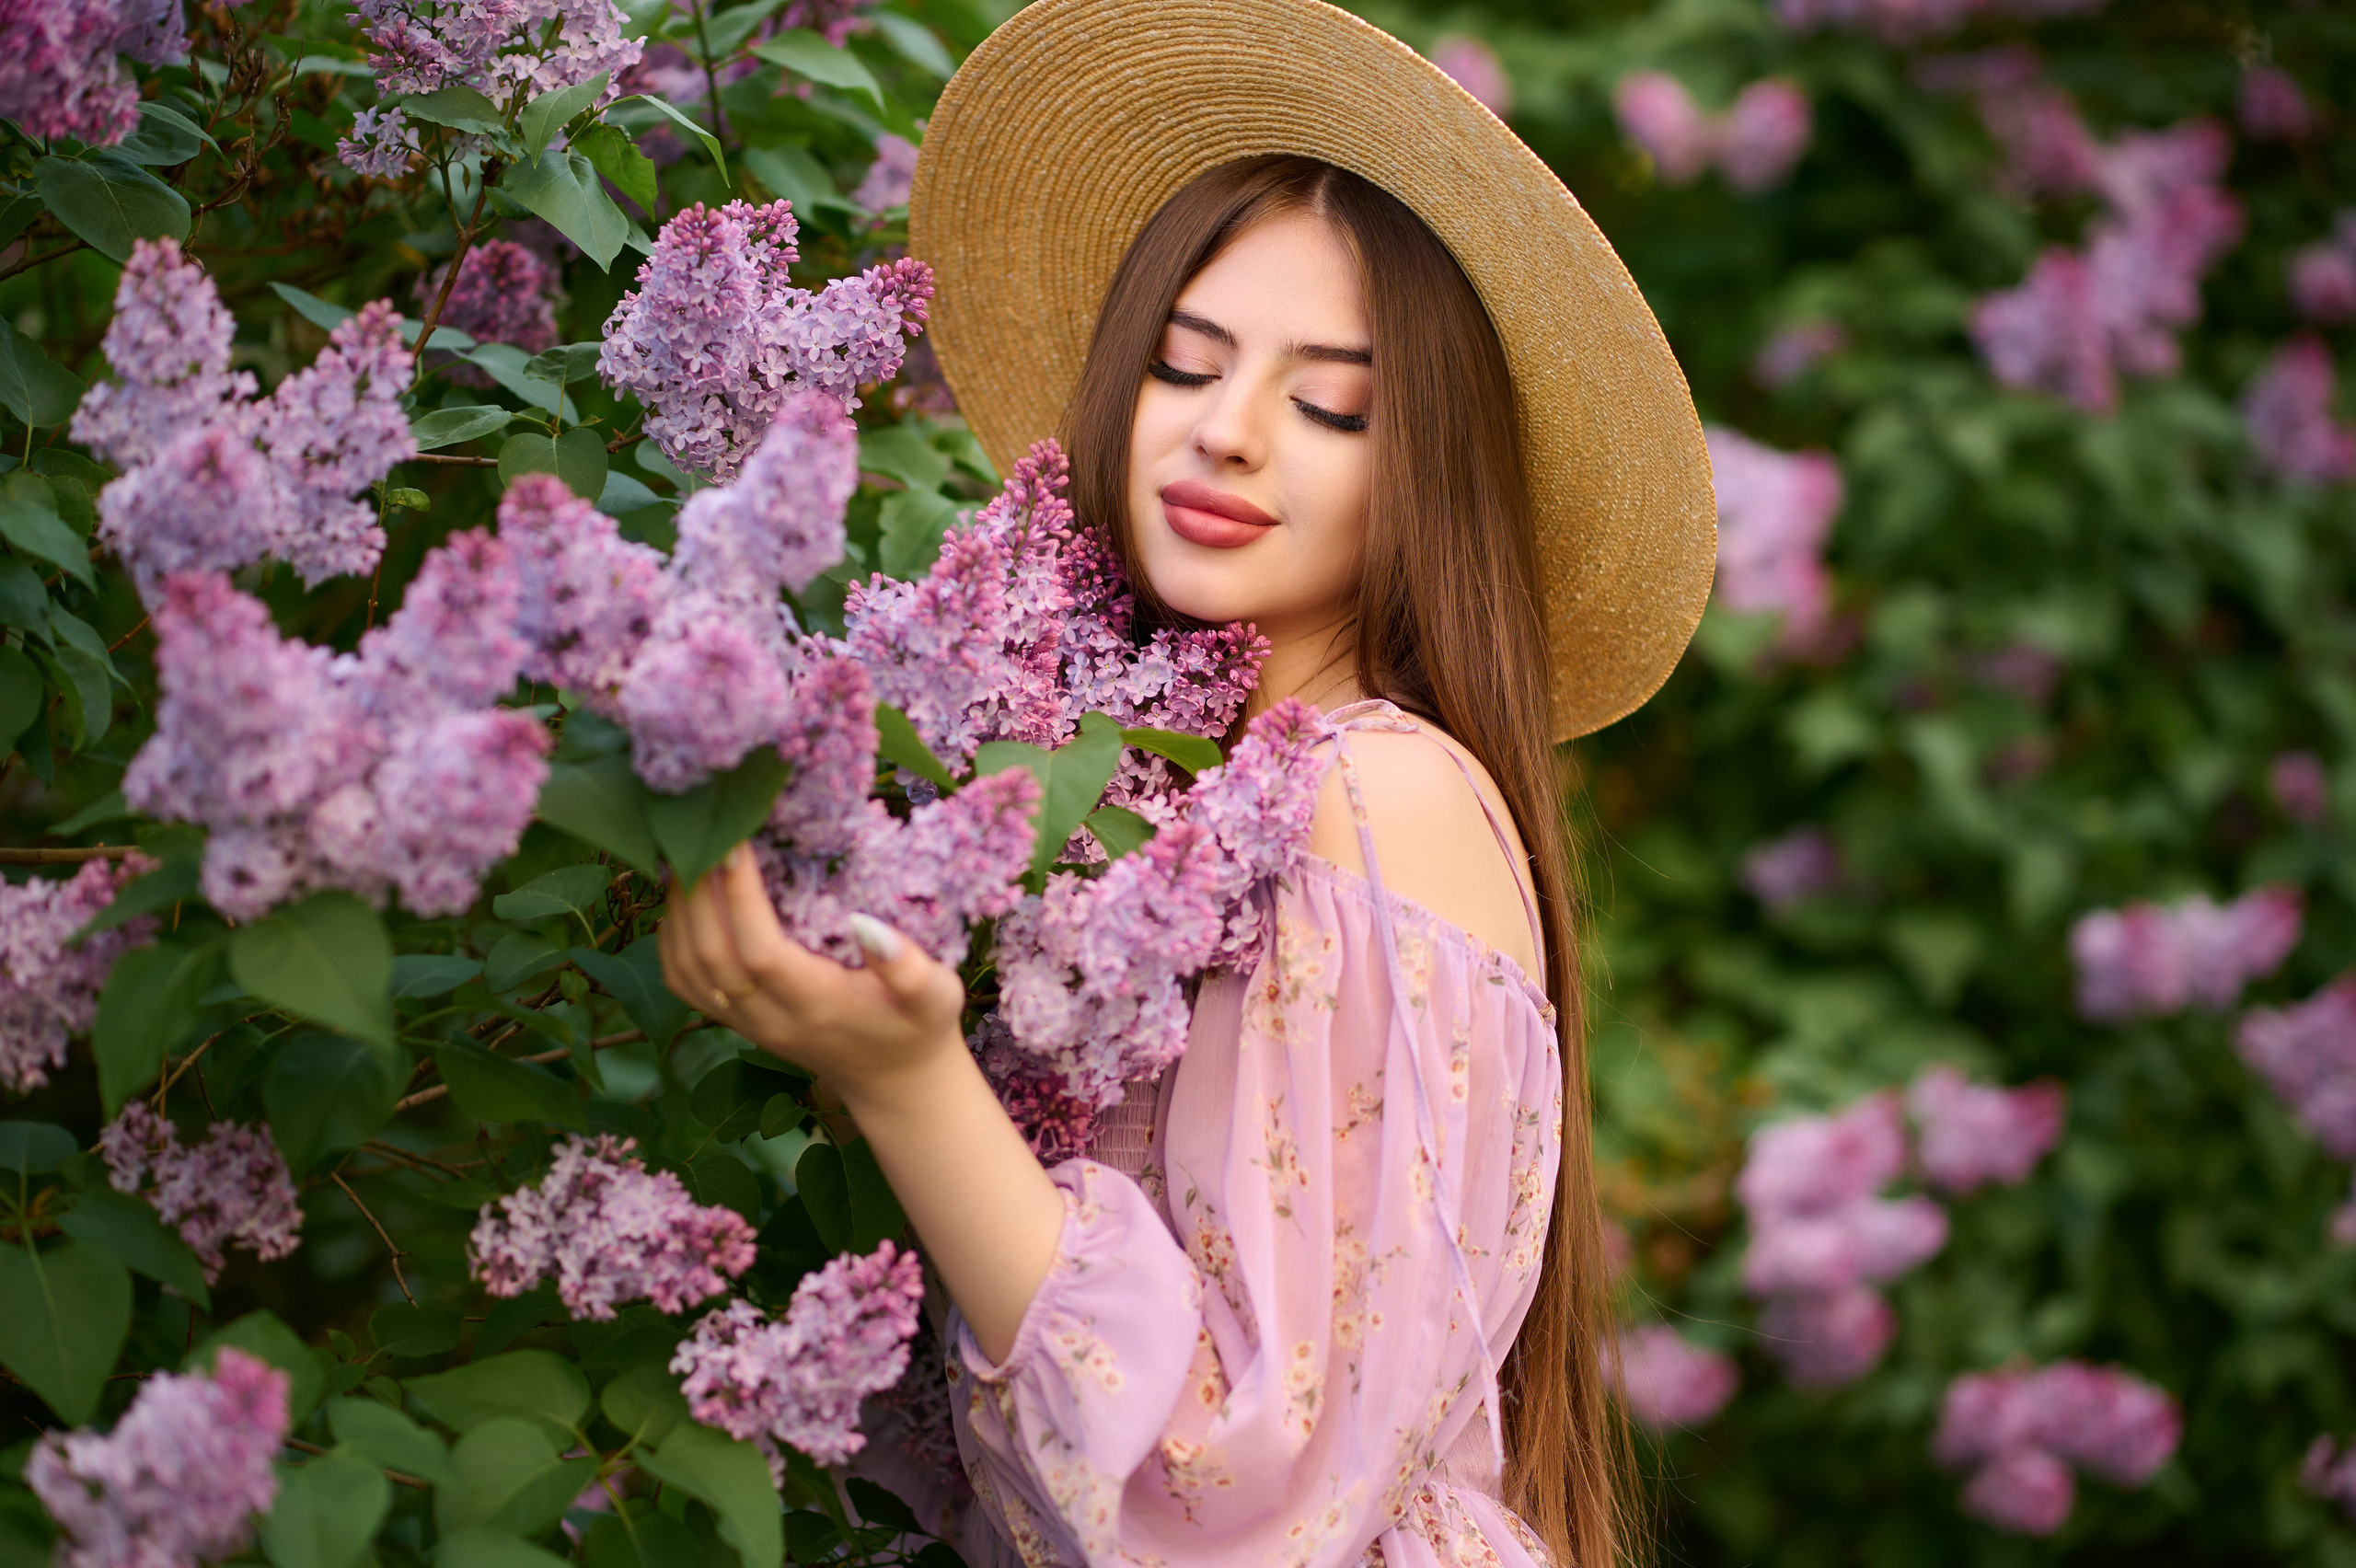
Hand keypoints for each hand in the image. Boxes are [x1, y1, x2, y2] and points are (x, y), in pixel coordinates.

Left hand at [656, 843, 967, 1101]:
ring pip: (689, 968)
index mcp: (819, 1005)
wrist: (891, 1079)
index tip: (737, 842)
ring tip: (689, 853)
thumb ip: (908, 965)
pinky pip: (684, 980)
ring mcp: (746, 1023)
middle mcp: (772, 1018)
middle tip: (704, 832)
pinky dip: (672, 934)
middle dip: (699, 890)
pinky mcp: (733, 1020)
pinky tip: (684, 895)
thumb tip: (865, 923)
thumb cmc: (916, 1026)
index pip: (762, 952)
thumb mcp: (935, 996)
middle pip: (711, 956)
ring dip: (680, 909)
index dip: (741, 897)